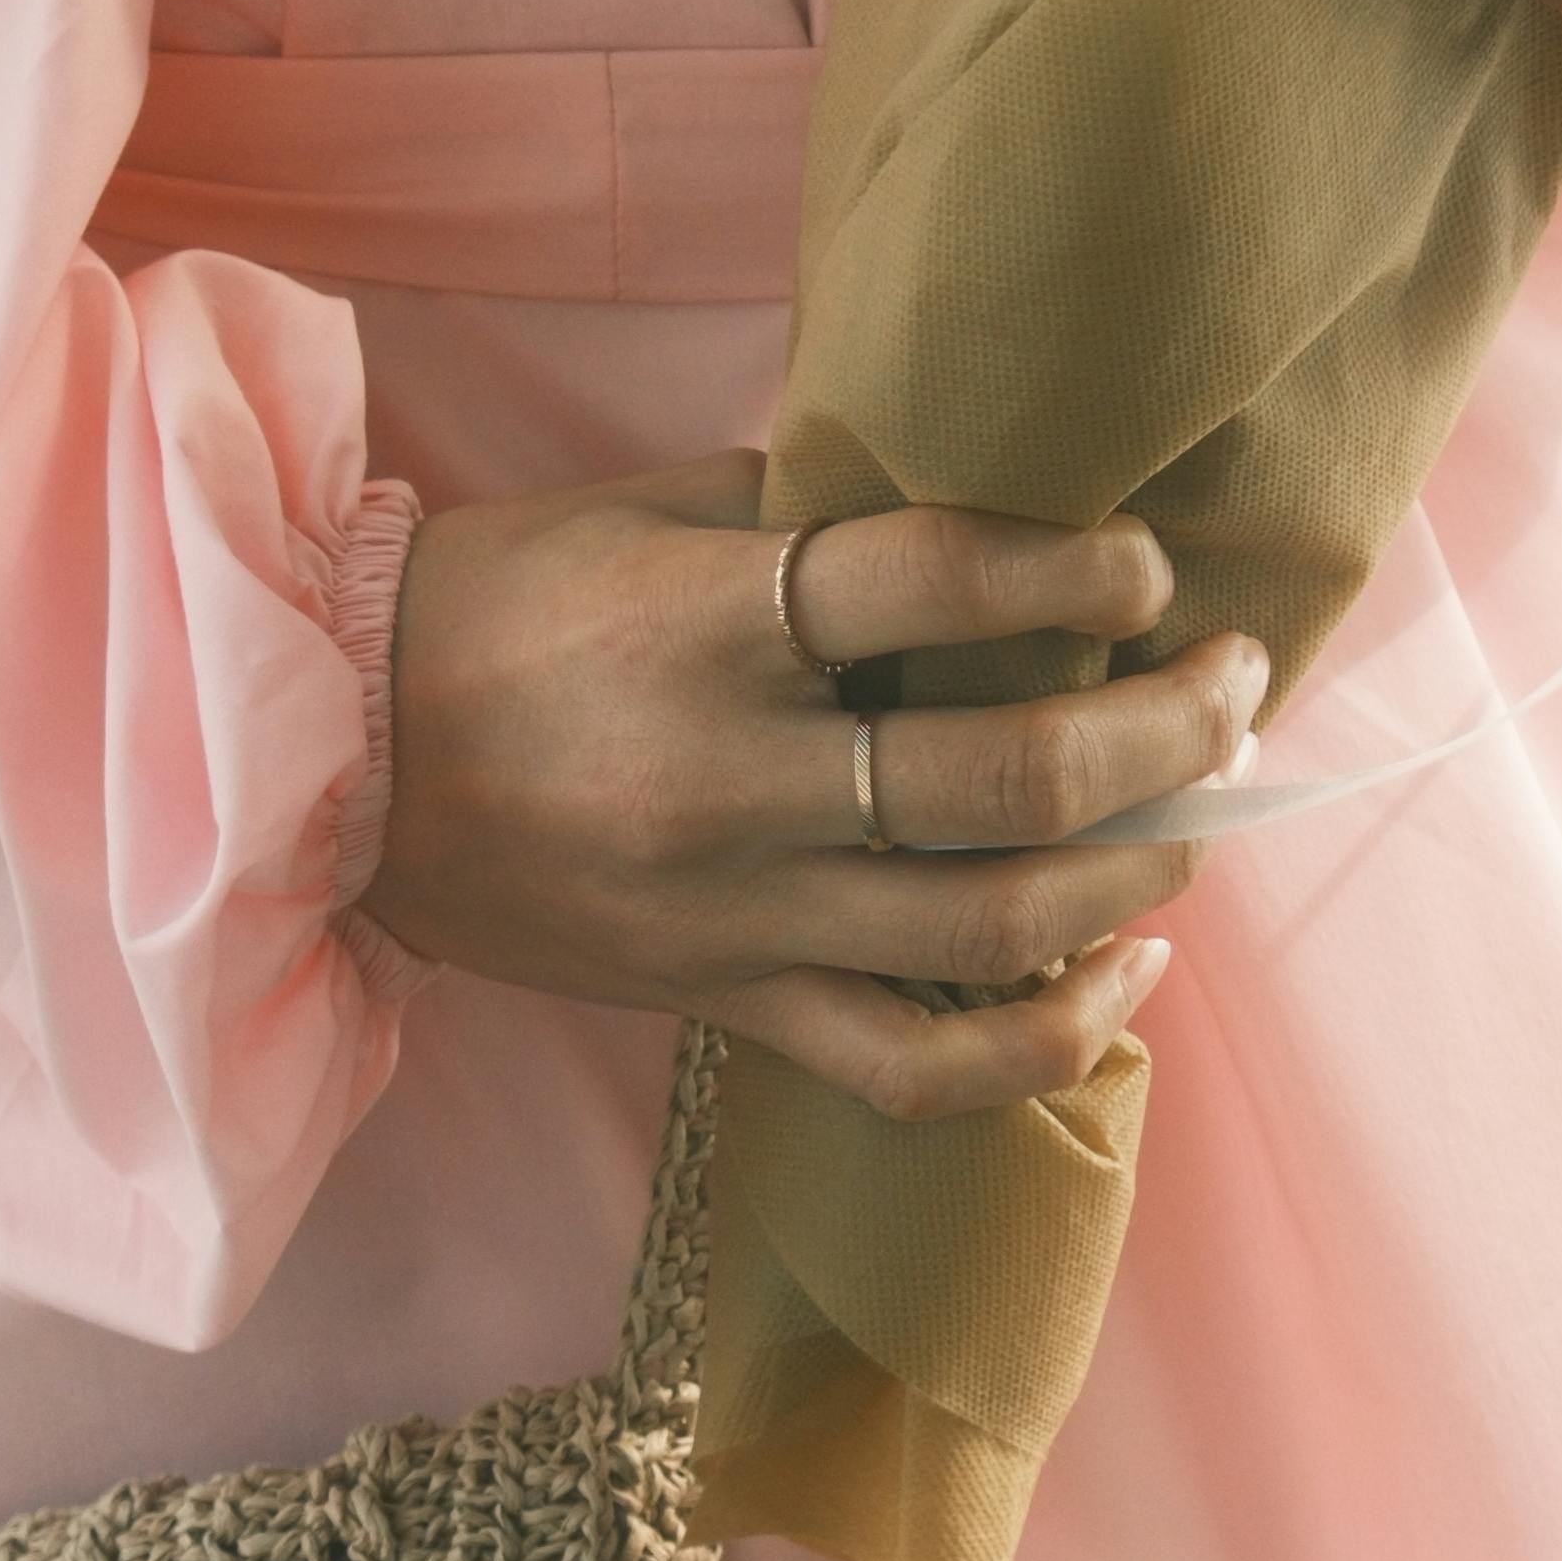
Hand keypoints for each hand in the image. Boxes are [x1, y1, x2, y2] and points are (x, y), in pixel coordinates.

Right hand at [363, 454, 1266, 1120]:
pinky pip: (918, 1068)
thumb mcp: (640, 512)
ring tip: (1200, 815)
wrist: (326, 769)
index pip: (934, 582)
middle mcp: (732, 779)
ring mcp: (734, 913)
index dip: (1076, 564)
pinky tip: (1124, 979)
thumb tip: (975, 492)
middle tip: (1235, 687)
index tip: (1148, 561)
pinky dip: (1048, 1039)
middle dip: (1163, 731)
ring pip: (993, 925)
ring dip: (1136, 869)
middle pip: (1006, 774)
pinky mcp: (725, 1006)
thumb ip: (804, 509)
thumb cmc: (494, 609)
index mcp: (706, 623)